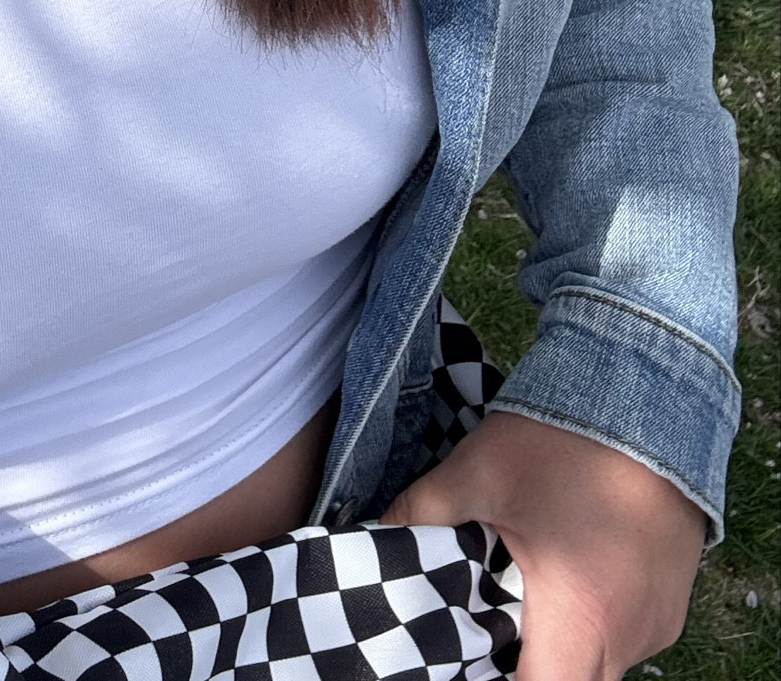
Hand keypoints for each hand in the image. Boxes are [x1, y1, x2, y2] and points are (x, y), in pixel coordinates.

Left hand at [382, 410, 705, 679]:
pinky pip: (626, 640)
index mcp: (580, 615)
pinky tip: (561, 582)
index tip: (467, 664)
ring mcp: (658, 624)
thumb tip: (372, 533)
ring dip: (562, 650)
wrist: (649, 390)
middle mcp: (628, 635)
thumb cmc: (562, 436)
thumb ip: (419, 511)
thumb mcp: (478, 472)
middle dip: (526, 671)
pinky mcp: (670, 605)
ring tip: (518, 603)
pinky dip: (591, 628)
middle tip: (483, 636)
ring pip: (602, 668)